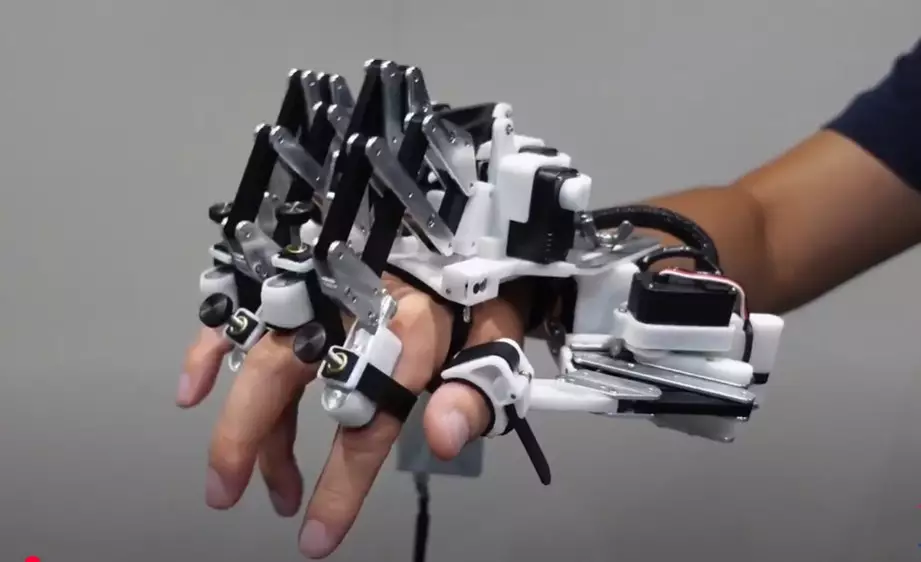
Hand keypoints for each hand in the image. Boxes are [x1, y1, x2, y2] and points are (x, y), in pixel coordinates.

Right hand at [177, 273, 529, 557]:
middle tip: (228, 496)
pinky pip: (245, 307)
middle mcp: (351, 304)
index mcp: (408, 327)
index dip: (341, 485)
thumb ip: (473, 390)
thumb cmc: (482, 288)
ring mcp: (319, 285)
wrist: (470, 221)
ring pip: (260, 354)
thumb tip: (441, 438)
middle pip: (283, 378)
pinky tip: (192, 390)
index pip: (366, 420)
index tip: (315, 537)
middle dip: (254, 446)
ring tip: (233, 479)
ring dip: (240, 421)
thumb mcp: (497, 337)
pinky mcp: (301, 272)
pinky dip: (211, 347)